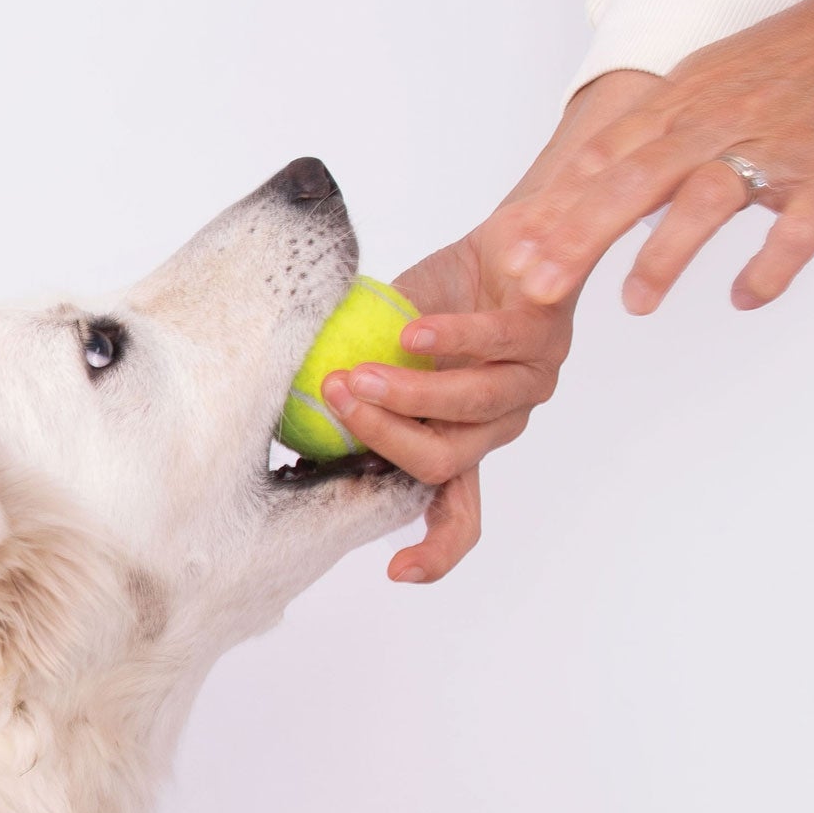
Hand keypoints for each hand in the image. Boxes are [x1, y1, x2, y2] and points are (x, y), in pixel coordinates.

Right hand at [317, 228, 576, 584]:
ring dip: (408, 395)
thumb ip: (350, 384)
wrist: (510, 239)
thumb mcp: (382, 348)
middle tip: (333, 398)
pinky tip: (411, 332)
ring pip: (468, 409)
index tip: (398, 573)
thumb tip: (269, 408)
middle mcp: (498, 424)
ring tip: (357, 372)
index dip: (435, 549)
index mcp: (462, 440)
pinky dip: (448, 340)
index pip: (458, 513)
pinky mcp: (544, 334)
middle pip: (440, 460)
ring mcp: (526, 383)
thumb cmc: (440, 298)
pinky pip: (492, 344)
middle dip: (381, 436)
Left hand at [500, 0, 813, 317]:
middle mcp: (715, 123)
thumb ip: (651, 131)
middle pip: (634, 181)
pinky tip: (744, 298)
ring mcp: (772, 150)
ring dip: (665, 254)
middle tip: (537, 288)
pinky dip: (771, 266)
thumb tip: (593, 179)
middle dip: (579, 237)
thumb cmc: (789, 58)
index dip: (555, 209)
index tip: (511, 254)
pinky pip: (796, 229)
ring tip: (633, 304)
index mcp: (680, 102)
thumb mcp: (705, 79)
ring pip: (706, 200)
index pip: (602, 159)